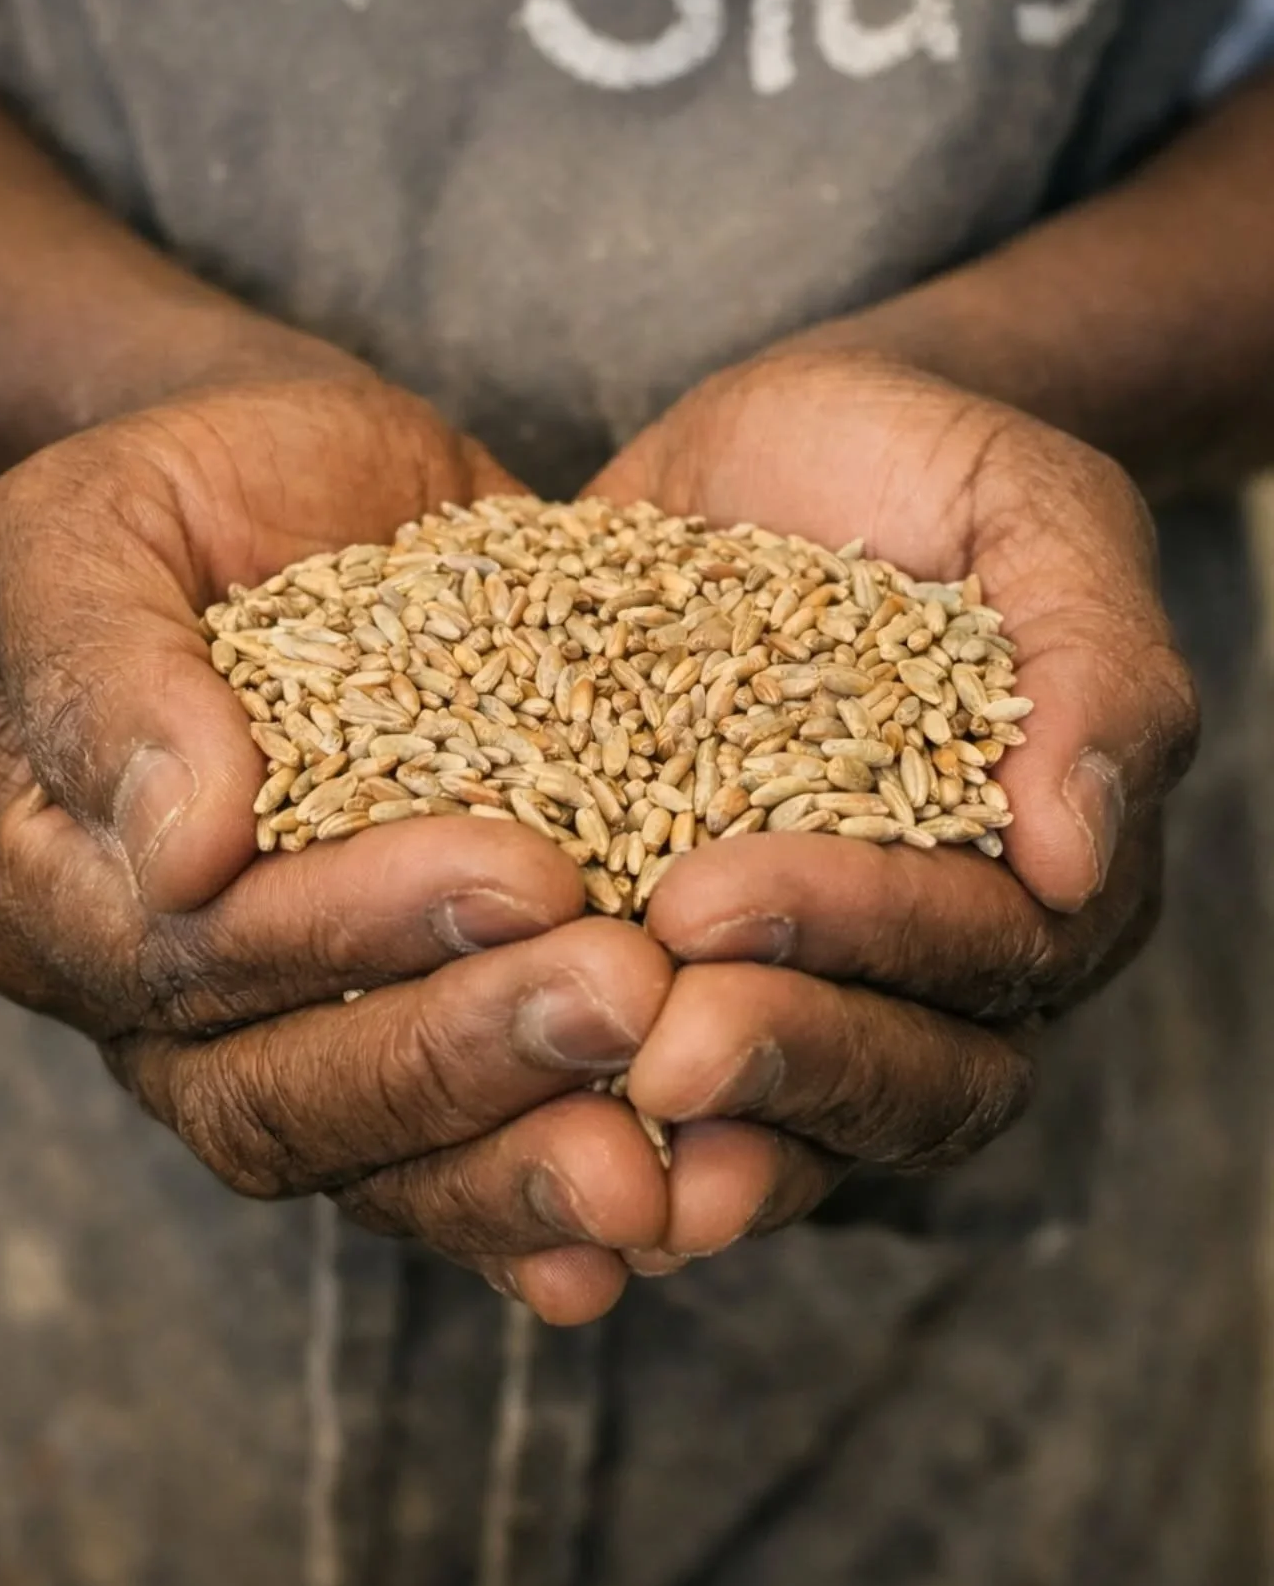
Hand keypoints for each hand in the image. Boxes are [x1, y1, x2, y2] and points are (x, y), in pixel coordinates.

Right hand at [0, 351, 671, 1322]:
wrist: (317, 494)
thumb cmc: (197, 489)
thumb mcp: (96, 527)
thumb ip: (105, 673)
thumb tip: (184, 850)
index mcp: (59, 887)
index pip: (189, 957)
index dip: (348, 932)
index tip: (524, 871)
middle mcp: (154, 1002)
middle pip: (276, 1095)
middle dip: (456, 1055)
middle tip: (623, 998)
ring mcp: (279, 1042)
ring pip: (369, 1167)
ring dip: (512, 1164)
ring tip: (658, 1162)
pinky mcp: (402, 1038)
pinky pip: (451, 1167)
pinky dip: (540, 1206)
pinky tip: (659, 1223)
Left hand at [585, 346, 1197, 1267]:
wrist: (783, 450)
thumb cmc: (933, 469)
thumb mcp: (1036, 518)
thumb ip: (1095, 670)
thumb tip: (1075, 860)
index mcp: (1035, 874)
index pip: (982, 957)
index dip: (856, 938)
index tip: (709, 900)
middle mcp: (927, 959)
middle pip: (896, 1080)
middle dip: (774, 1066)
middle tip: (652, 1045)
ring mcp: (798, 973)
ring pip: (781, 1117)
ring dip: (681, 1136)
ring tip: (576, 1131)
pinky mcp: (671, 951)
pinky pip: (647, 1065)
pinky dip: (582, 1110)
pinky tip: (490, 1119)